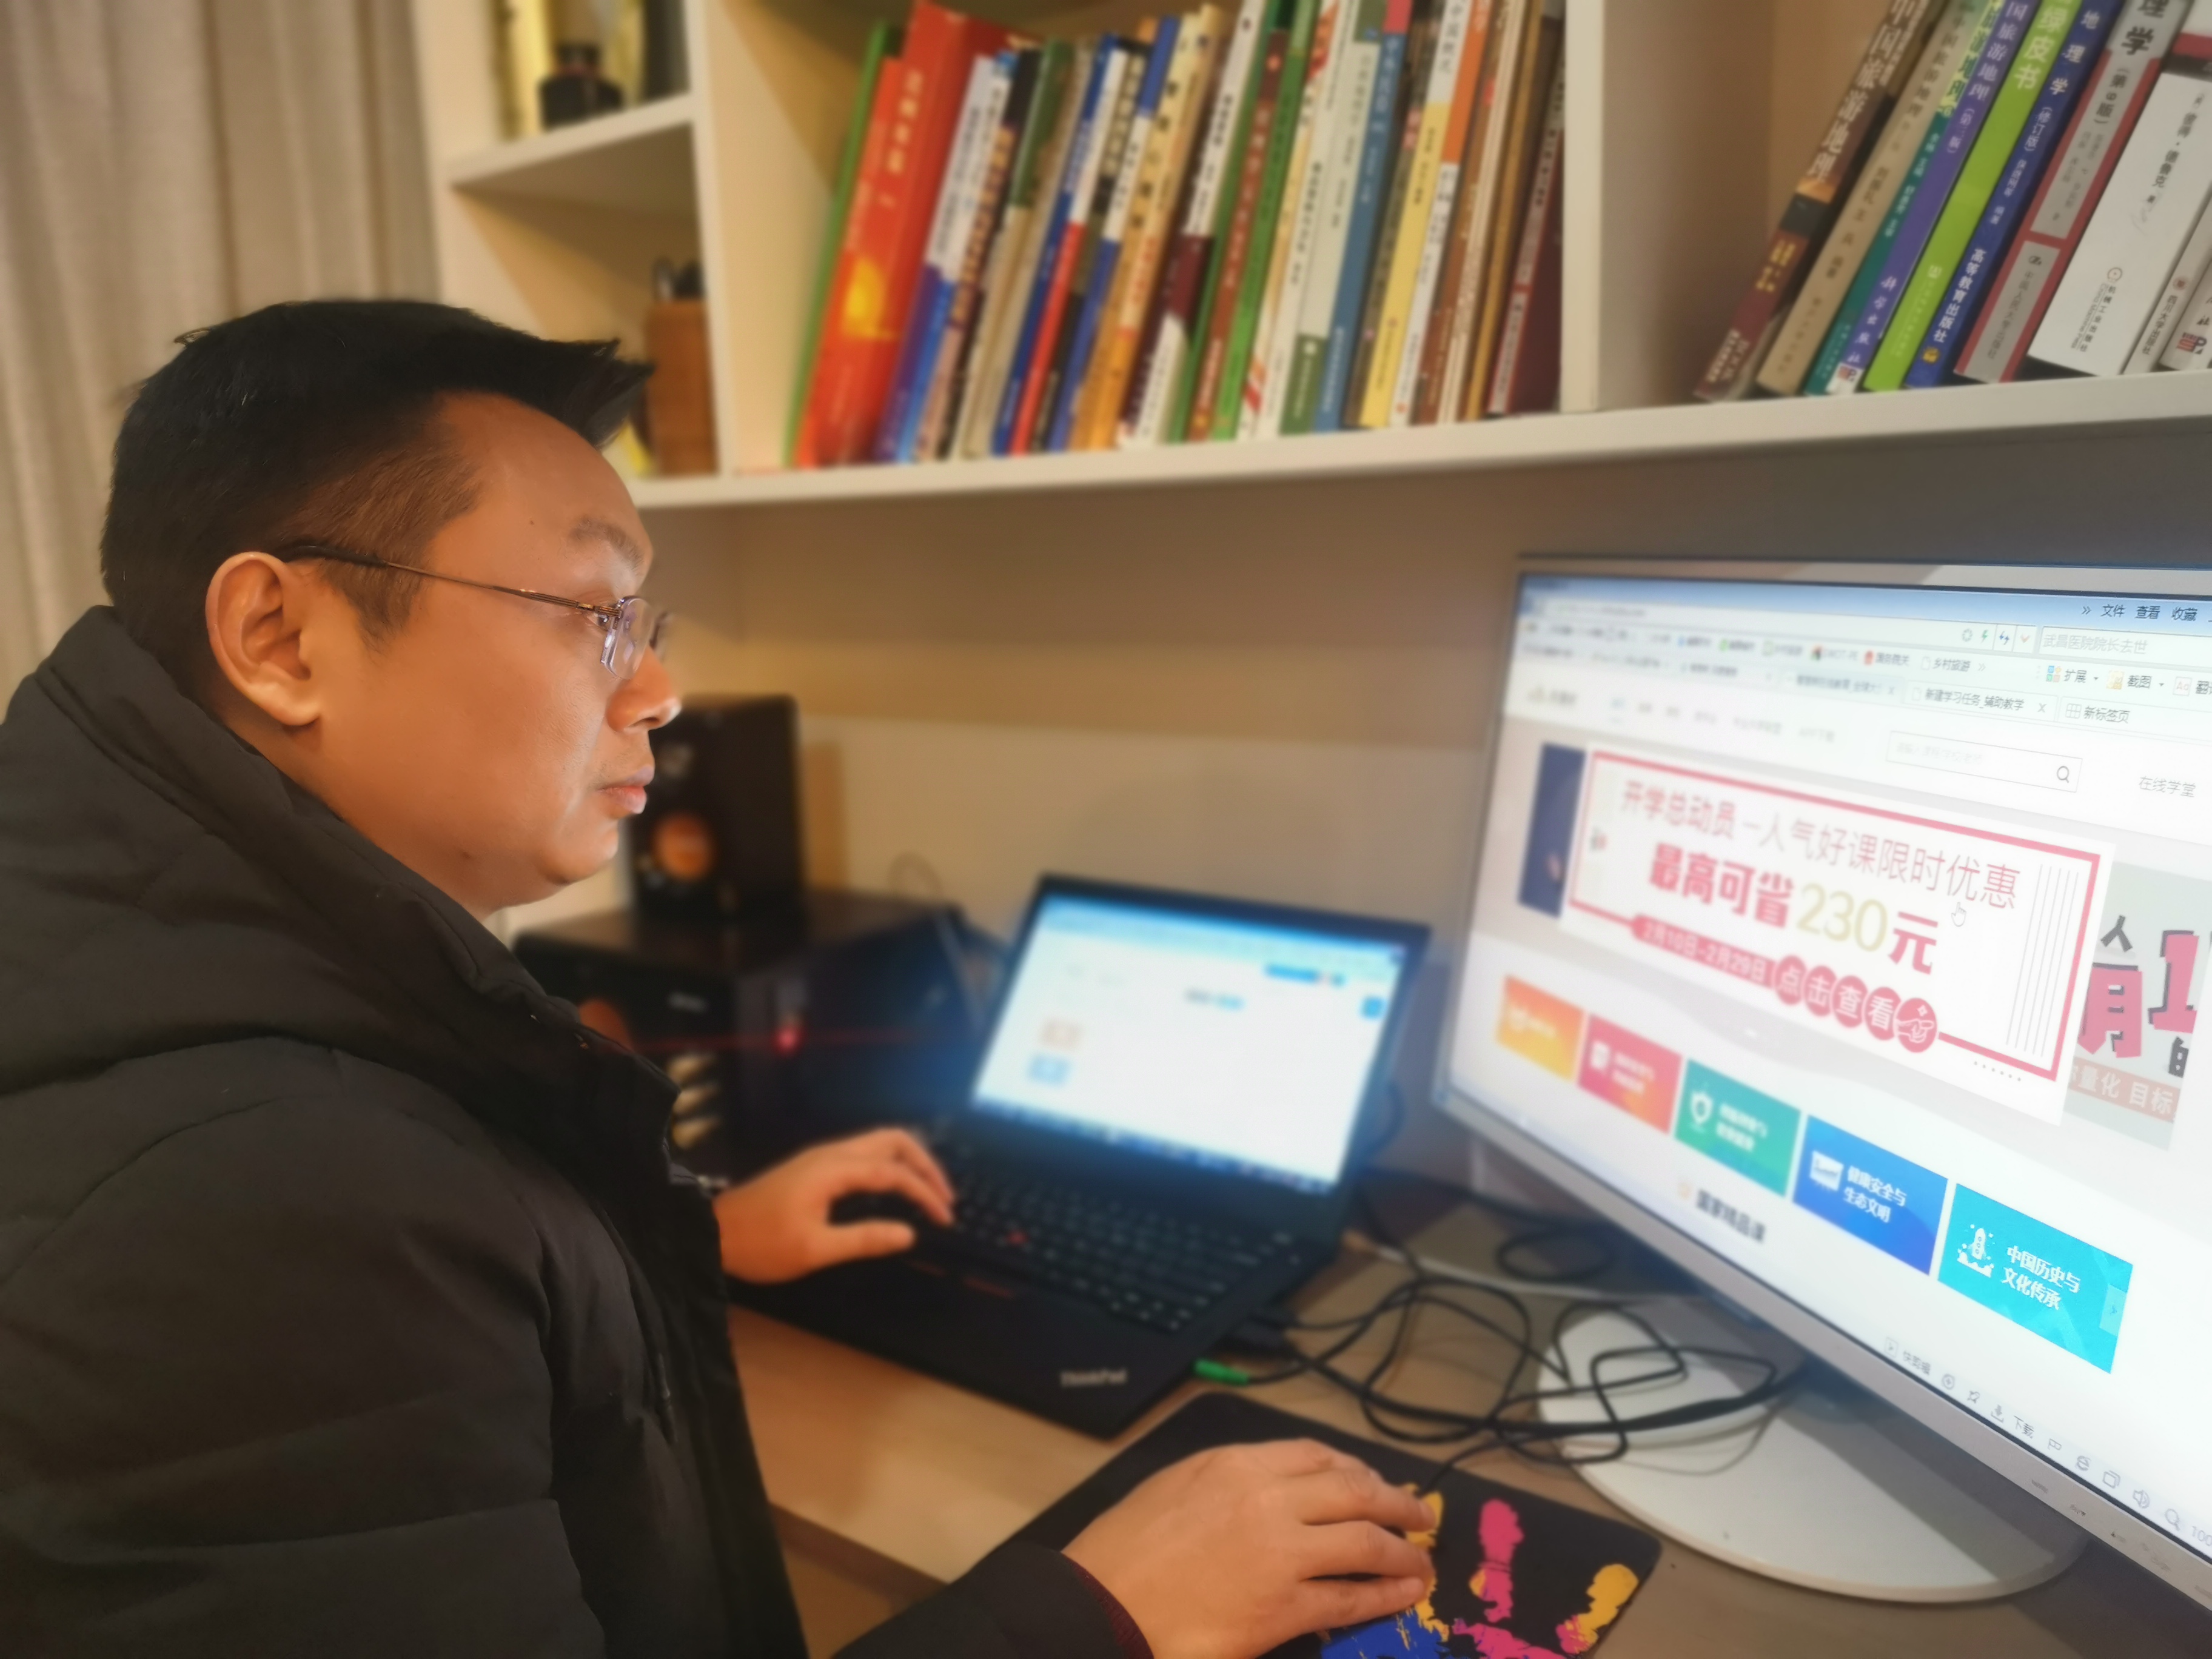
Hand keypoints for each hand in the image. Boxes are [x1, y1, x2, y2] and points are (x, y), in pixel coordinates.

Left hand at [712, 1128, 953, 1283]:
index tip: (945, 1218)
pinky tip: (893, 1189)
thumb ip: (864, 1239)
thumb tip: (909, 1234)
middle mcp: (831, 1154)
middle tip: (944, 1196)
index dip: (925, 1193)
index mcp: (834, 1169)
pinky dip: (889, 1165)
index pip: (894, 1173)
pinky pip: (863, 1154)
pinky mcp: (813, 1167)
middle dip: (925, 1164)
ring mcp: (820, 1158)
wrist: (714, 1232)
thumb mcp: (815, 1249)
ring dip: (908, 1161)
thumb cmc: (762, 1244)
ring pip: (877, 1143)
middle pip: (892, 1141)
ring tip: (927, 1191)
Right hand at [1063, 1439, 1434, 1658]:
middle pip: (1355, 1491)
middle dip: (1397, 1503)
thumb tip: (1281, 1492)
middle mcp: (1268, 1499)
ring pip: (1365, 1543)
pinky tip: (1402, 1597)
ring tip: (1420, 1563)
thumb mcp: (1176, 1487)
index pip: (1316, 1455)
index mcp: (1237, 1464)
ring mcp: (1282, 1554)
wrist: (1102, 1608)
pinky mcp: (1285, 1608)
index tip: (1374, 1481)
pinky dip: (1384, 1596)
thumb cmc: (1126, 1551)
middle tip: (1421, 1516)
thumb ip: (1232, 1481)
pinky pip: (1350, 1597)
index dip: (1356, 1468)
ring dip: (1403, 1553)